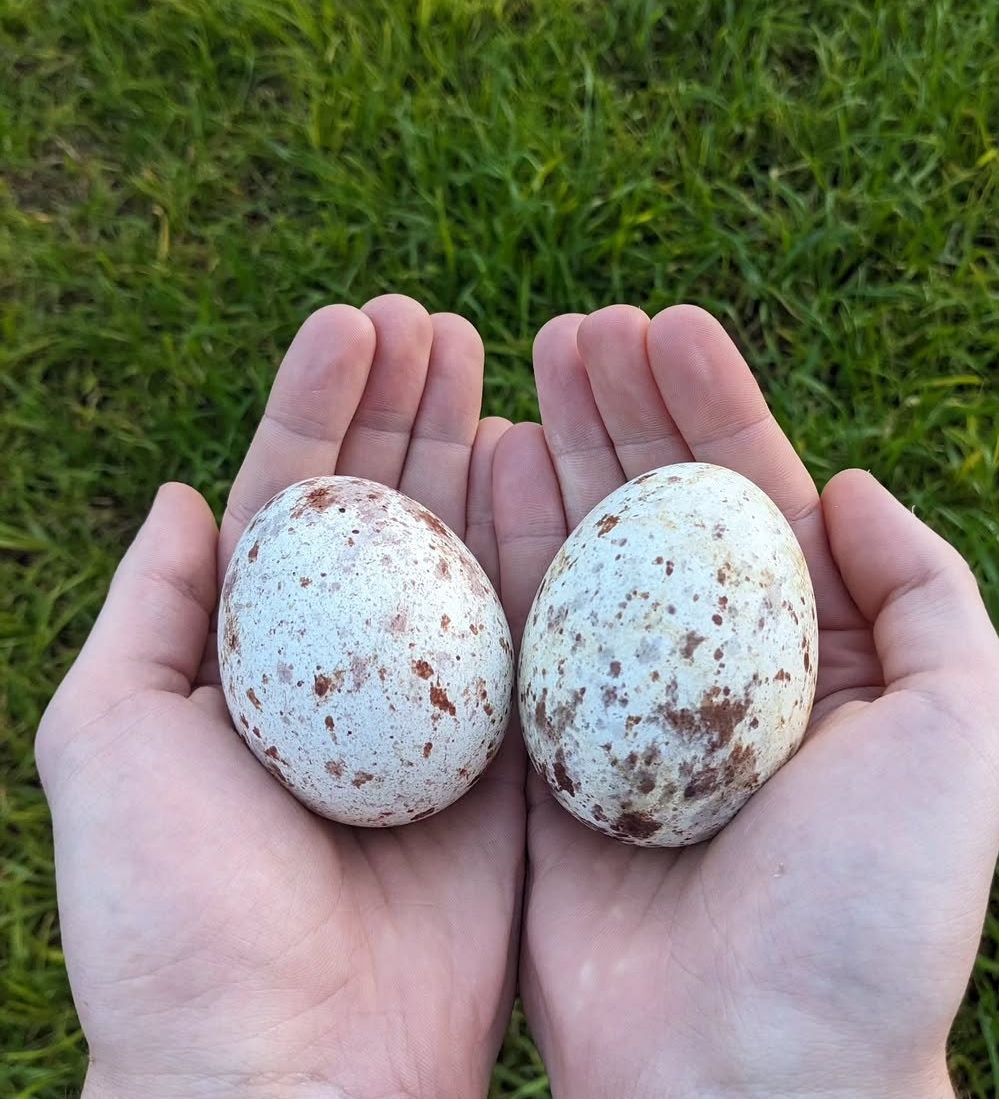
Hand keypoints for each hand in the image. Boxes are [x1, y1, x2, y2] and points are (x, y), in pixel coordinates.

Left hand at [37, 298, 525, 1098]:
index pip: (290, 498)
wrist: (297, 1068)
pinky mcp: (515, 749)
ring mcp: (440, 702)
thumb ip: (148, 613)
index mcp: (255, 653)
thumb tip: (177, 495)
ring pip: (462, 550)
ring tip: (491, 356)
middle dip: (404, 405)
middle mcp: (350, 667)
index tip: (353, 321)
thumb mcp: (112, 739)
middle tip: (435, 319)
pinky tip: (541, 463)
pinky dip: (536, 544)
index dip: (318, 403)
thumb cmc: (180, 912)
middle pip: (384, 508)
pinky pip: (533, 628)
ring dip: (473, 450)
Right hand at [493, 305, 998, 1098]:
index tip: (666, 324)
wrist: (746, 1071)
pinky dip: (497, 553)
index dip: (712, 403)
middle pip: (657, 512)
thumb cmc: (866, 914)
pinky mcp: (540, 761)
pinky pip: (511, 637)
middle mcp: (709, 673)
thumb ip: (932, 599)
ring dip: (554, 460)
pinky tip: (483, 475)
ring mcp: (616, 713)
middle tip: (574, 327)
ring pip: (578, 558)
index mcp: (808, 656)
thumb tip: (856, 484)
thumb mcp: (963, 737)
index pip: (753, 497)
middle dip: (621, 409)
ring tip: (522, 372)